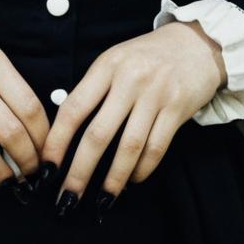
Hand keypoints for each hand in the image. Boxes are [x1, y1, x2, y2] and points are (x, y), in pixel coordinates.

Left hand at [41, 22, 225, 211]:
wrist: (196, 42)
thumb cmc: (148, 56)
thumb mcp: (116, 60)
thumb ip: (94, 89)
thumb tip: (66, 132)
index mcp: (107, 65)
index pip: (74, 108)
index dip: (57, 141)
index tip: (47, 168)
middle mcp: (129, 78)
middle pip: (98, 134)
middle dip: (79, 172)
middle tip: (67, 199)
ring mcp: (155, 94)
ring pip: (129, 147)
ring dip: (113, 179)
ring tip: (101, 201)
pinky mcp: (177, 108)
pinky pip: (156, 147)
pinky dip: (142, 170)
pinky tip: (132, 180)